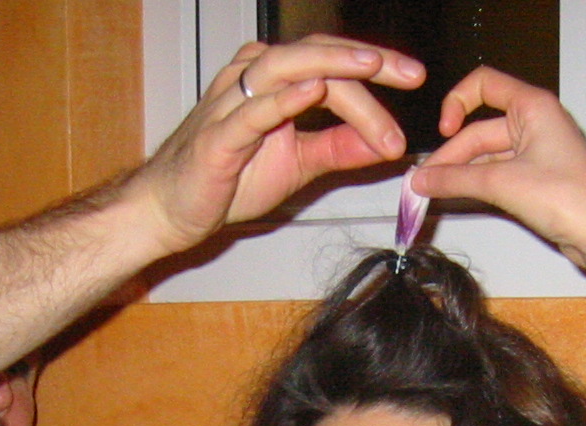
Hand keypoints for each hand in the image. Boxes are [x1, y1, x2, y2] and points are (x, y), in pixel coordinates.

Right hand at [131, 37, 423, 258]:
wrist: (171, 211)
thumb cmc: (226, 179)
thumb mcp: (299, 163)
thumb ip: (339, 148)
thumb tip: (386, 143)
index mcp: (274, 82)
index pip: (332, 63)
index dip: (375, 70)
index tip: (414, 80)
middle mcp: (252, 80)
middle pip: (315, 54)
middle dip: (365, 61)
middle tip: (408, 73)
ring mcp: (231, 104)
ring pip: (286, 69)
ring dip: (333, 67)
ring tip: (371, 68)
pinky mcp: (217, 136)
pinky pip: (252, 109)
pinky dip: (285, 99)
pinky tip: (314, 91)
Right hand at [414, 65, 585, 366]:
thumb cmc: (570, 200)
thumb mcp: (502, 184)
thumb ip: (455, 179)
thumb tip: (421, 179)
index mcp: (534, 107)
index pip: (483, 85)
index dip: (456, 103)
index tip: (442, 131)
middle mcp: (536, 124)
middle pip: (480, 130)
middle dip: (450, 156)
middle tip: (422, 183)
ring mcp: (537, 153)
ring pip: (487, 156)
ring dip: (460, 174)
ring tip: (430, 194)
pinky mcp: (537, 180)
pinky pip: (498, 175)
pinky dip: (476, 185)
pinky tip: (455, 198)